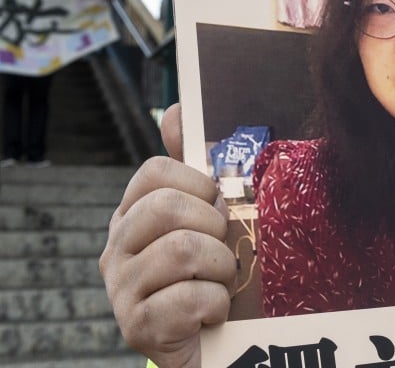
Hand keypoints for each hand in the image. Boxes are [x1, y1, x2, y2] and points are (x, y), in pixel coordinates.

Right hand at [99, 104, 235, 367]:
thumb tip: (177, 108)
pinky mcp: (138, 328)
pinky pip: (191, 299)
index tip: (215, 206)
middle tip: (222, 250)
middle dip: (214, 227)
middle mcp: (116, 249)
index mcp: (132, 215)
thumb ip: (194, 166)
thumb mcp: (209, 215)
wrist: (215, 342)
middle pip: (168, 207)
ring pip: (183, 251)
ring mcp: (121, 290)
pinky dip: (217, 304)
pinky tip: (212, 312)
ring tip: (221, 282)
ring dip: (222, 267)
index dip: (198, 183)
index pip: (155, 171)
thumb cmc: (213, 272)